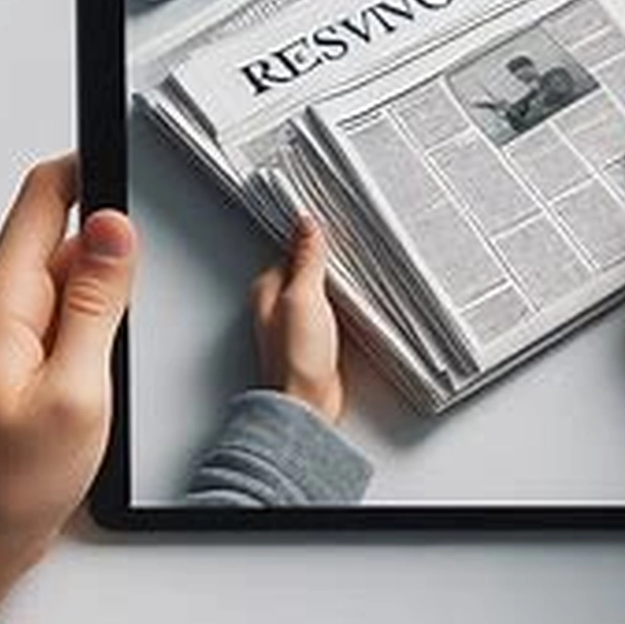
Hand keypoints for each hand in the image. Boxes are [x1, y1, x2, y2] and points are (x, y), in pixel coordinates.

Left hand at [0, 156, 134, 615]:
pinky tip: (105, 366)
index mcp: (3, 300)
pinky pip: (64, 314)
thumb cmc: (8, 487)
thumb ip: (99, 302)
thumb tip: (115, 228)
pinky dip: (95, 324)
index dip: (91, 166)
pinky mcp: (16, 358)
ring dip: (106, 291)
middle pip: (63, 232)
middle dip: (113, 244)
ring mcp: (4, 332)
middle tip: (142, 290)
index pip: (44, 194)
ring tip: (118, 348)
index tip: (132, 159)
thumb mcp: (79, 388)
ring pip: (69, 276)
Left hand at [251, 215, 344, 422]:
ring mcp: (300, 323)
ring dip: (337, 282)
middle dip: (325, 257)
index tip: (326, 218)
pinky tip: (356, 301)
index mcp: (269, 290)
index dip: (310, 235)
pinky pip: (333, 311)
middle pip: (306, 268)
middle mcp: (280, 305)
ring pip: (321, 289)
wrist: (307, 405)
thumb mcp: (303, 297)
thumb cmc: (295, 359)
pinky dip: (345, 303)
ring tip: (354, 266)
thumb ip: (307, 260)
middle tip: (344, 240)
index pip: (290, 249)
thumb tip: (306, 225)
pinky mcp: (318, 339)